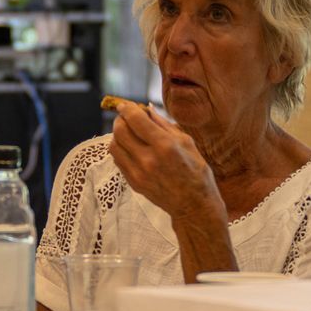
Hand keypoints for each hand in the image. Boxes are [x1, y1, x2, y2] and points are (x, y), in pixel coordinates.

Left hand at [108, 102, 225, 226]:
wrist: (193, 205)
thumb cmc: (196, 171)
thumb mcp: (186, 142)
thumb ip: (163, 124)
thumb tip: (147, 109)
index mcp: (165, 146)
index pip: (135, 120)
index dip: (127, 108)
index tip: (124, 105)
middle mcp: (148, 159)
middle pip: (120, 131)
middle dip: (120, 120)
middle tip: (126, 117)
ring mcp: (138, 173)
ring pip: (114, 146)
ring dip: (118, 135)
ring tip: (128, 133)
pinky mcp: (133, 183)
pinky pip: (118, 160)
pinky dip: (121, 150)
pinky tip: (131, 148)